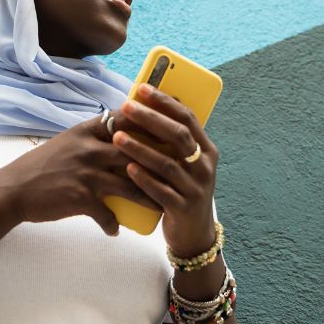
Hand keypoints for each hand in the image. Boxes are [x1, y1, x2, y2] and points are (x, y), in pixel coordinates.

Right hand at [0, 114, 160, 235]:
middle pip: (136, 153)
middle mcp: (90, 149)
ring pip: (131, 185)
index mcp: (86, 132)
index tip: (167, 132)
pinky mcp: (81, 198)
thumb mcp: (64, 142)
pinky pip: (107, 214)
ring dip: (149, 198)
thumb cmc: (37, 167)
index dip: (149, 125)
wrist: (12, 190)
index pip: (125, 121)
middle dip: (160, 162)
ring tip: (161, 206)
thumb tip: (114, 134)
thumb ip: (89, 138)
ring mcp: (87, 173)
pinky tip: (116, 230)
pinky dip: (112, 224)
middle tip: (178, 172)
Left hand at [110, 83, 218, 255]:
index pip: (187, 117)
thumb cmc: (181, 191)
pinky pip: (161, 191)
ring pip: (167, 164)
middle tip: (126, 107)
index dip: (164, 101)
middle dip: (150, 119)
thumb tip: (144, 108)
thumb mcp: (184, 165)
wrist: (193, 235)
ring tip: (117, 137)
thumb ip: (171, 142)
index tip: (142, 88)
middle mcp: (205, 167)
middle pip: (178, 136)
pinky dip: (143, 179)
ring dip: (140, 149)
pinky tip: (127, 168)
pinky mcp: (183, 208)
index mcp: (206, 150)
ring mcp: (196, 188)